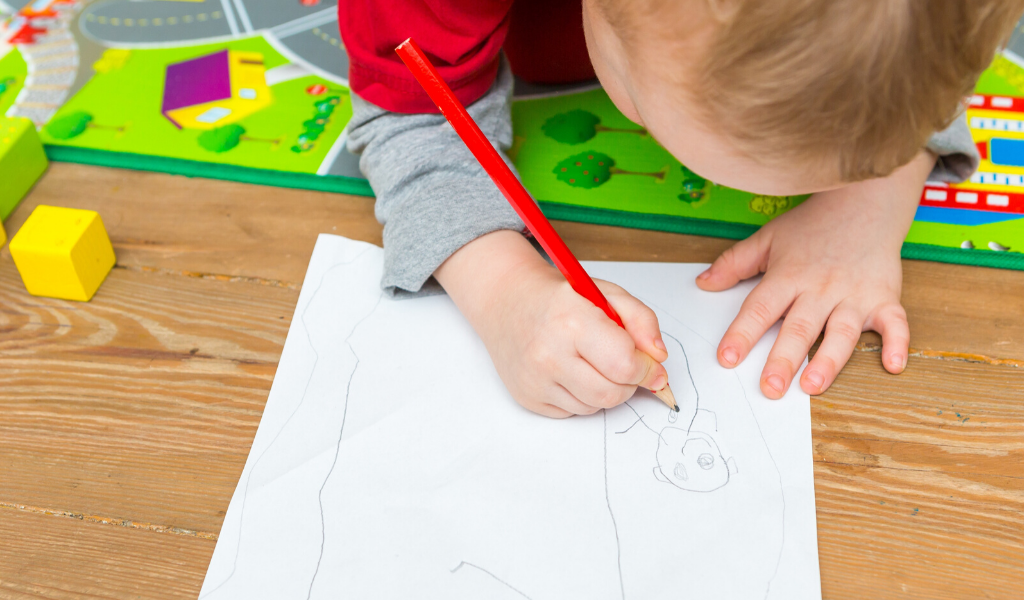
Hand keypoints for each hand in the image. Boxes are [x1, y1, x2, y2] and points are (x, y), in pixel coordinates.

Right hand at [436, 230, 668, 416]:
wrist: (505, 301)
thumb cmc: (558, 297)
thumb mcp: (605, 293)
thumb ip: (641, 320)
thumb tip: (659, 358)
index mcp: (573, 321)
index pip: (626, 364)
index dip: (648, 368)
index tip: (652, 366)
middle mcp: (549, 354)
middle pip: (613, 394)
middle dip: (629, 383)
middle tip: (624, 364)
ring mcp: (535, 380)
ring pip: (594, 407)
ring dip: (604, 390)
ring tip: (590, 362)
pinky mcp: (527, 398)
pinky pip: (572, 412)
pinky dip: (581, 396)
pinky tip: (570, 371)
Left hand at [696, 151, 934, 397]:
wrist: (864, 199)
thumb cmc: (814, 225)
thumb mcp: (768, 237)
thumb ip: (735, 263)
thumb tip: (702, 283)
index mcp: (788, 275)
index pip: (760, 308)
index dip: (742, 334)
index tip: (727, 358)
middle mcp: (821, 288)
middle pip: (799, 327)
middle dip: (783, 359)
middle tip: (770, 388)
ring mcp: (855, 294)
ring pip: (841, 332)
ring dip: (828, 360)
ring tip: (813, 386)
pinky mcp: (885, 297)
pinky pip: (895, 323)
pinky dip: (897, 344)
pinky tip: (893, 366)